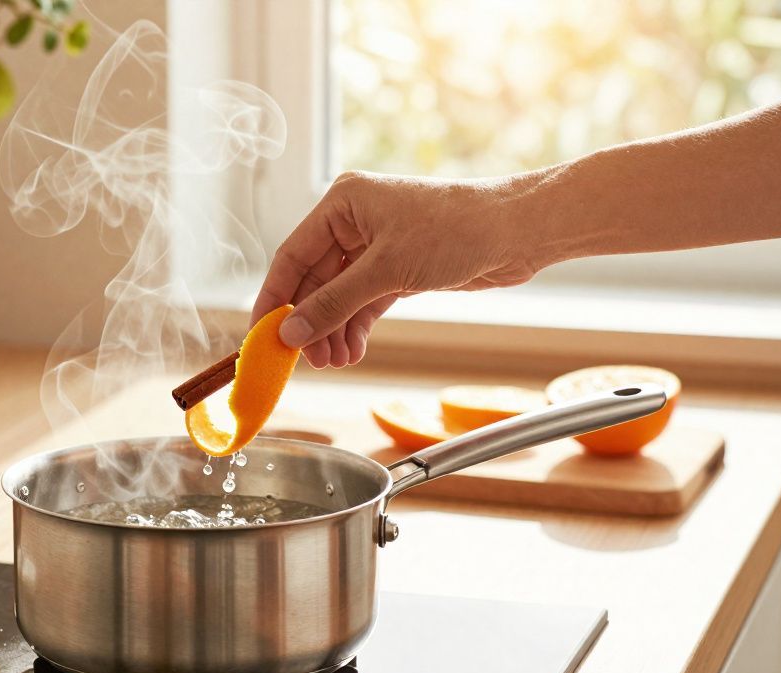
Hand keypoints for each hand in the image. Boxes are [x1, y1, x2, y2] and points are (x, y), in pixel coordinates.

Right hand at [250, 172, 539, 368]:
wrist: (518, 231)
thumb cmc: (457, 229)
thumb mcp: (387, 270)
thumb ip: (335, 303)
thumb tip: (292, 333)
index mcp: (342, 203)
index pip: (292, 256)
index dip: (275, 298)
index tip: (262, 335)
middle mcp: (354, 221)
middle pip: (314, 280)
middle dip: (310, 322)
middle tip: (305, 360)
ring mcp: (376, 246)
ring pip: (338, 295)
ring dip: (333, 330)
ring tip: (334, 362)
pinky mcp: (397, 269)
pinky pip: (362, 302)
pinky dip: (355, 327)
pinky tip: (352, 351)